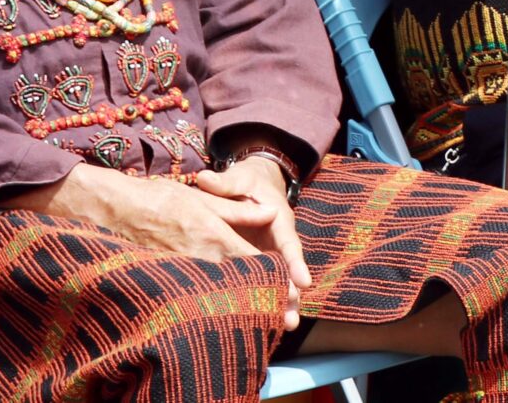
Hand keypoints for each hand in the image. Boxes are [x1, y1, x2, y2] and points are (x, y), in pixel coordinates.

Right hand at [31, 165, 304, 326]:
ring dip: (241, 306)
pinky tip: (223, 312)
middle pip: (240, 285)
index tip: (295, 293)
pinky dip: (213, 303)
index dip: (277, 279)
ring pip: (219, 294)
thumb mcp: (201, 197)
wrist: (110, 208)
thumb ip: (238, 209)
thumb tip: (271, 211)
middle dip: (264, 301)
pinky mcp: (165, 278)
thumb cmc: (158, 198)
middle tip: (286, 320)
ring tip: (263, 321)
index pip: (253, 263)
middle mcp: (199, 257)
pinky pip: (194, 295)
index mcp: (213, 235)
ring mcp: (181, 270)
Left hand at [194, 154, 311, 307]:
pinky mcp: (259, 262)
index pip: (289, 243)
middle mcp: (279, 240)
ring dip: (282, 303)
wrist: (251, 185)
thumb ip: (224, 183)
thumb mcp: (239, 179)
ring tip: (284, 328)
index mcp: (278, 219)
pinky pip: (264, 282)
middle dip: (292, 294)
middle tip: (292, 319)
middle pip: (288, 269)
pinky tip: (261, 322)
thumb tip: (204, 179)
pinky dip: (266, 300)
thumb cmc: (246, 182)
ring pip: (279, 280)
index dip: (296, 263)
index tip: (304, 282)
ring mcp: (270, 253)